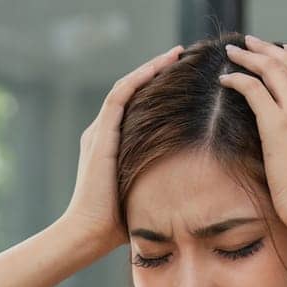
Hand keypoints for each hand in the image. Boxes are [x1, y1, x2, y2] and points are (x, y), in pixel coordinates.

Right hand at [59, 44, 183, 256]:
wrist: (90, 233)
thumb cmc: (119, 225)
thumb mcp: (147, 194)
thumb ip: (162, 180)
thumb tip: (196, 186)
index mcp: (112, 145)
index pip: (137, 106)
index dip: (158, 89)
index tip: (185, 77)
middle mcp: (103, 133)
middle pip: (132, 91)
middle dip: (157, 72)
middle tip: (185, 56)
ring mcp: (99, 132)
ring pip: (126, 87)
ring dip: (151, 68)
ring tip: (176, 53)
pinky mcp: (100, 135)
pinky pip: (120, 96)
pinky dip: (139, 77)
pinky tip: (160, 65)